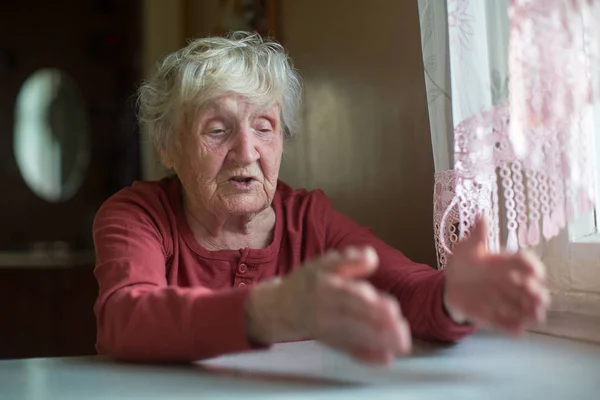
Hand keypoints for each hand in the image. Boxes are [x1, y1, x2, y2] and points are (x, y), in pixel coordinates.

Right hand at [246, 247, 410, 364]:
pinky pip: (349, 351)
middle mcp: (325, 311)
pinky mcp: (331, 342)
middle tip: (402, 332)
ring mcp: (328, 330)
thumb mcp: (326, 263)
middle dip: (380, 328)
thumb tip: (371, 257)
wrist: (283, 307)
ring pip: (354, 338)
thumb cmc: (310, 281)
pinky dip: (367, 356)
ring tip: (402, 345)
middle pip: (354, 320)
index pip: (349, 296)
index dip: (370, 304)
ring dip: (378, 343)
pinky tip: (386, 358)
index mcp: (325, 287)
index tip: (392, 309)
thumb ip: (349, 259)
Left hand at [444, 216, 549, 335]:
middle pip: (530, 288)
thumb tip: (481, 216)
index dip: (531, 266)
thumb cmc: (463, 263)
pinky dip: (512, 327)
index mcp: (505, 264)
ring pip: (524, 308)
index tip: (534, 271)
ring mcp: (504, 300)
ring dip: (531, 312)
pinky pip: (506, 323)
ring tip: (535, 316)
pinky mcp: (495, 315)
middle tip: (537, 295)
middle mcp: (510, 283)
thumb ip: (476, 236)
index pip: (524, 263)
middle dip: (536, 293)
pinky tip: (517, 330)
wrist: (450, 285)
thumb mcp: (466, 248)